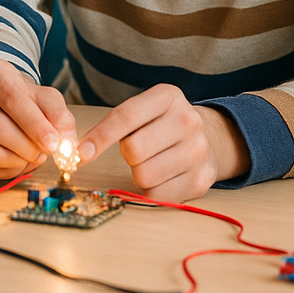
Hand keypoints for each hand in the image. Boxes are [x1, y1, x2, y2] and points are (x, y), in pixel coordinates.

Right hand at [0, 57, 76, 177]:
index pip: (10, 99)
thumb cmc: (23, 97)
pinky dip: (3, 171)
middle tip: (44, 154)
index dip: (33, 124)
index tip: (52, 143)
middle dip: (26, 146)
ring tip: (33, 158)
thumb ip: (59, 116)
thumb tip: (65, 142)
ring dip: (15, 161)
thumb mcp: (45, 97)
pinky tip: (18, 164)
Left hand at [78, 85, 248, 200]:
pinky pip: (159, 195)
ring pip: (144, 175)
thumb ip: (116, 123)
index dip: (100, 136)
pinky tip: (162, 177)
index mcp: (168, 97)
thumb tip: (82, 151)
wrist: (212, 137)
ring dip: (139, 174)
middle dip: (127, 155)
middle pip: (134, 150)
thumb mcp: (146, 109)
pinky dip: (151, 190)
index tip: (81, 152)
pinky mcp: (202, 179)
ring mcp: (198, 151)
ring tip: (151, 162)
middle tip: (136, 152)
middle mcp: (188, 121)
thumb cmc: (164, 124)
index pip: (125, 116)